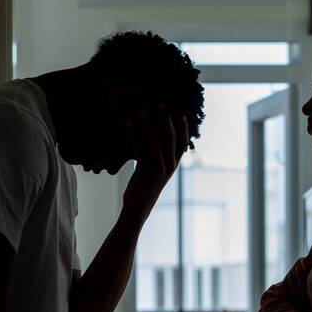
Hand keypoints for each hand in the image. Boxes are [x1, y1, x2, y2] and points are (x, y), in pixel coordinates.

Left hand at [122, 104, 188, 219]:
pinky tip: (128, 123)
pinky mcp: (147, 169)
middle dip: (165, 119)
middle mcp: (170, 165)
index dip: (183, 127)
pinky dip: (134, 133)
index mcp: (173, 165)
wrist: (138, 207)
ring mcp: (159, 167)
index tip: (180, 113)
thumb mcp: (154, 172)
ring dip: (148, 122)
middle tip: (160, 103)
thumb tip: (152, 142)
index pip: (182, 143)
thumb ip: (157, 158)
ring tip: (141, 109)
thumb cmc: (143, 188)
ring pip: (155, 140)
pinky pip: (140, 146)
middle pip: (170, 137)